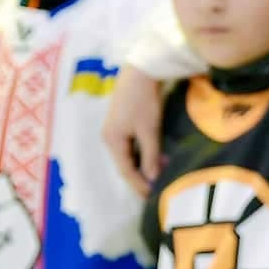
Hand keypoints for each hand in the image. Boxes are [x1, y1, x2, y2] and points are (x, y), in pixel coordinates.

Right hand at [101, 66, 165, 196]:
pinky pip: (132, 145)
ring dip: (143, 166)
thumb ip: (150, 155)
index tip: (152, 197)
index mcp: (113, 141)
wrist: (141, 71)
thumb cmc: (144, 101)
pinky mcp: (123, 122)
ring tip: (158, 177)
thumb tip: (152, 179)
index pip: (125, 171)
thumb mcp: (149, 130)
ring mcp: (115, 129)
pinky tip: (155, 158)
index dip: (139, 185)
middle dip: (140, 178)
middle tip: (156, 192)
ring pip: (129, 155)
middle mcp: (110, 137)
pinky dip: (143, 154)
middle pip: (125, 164)